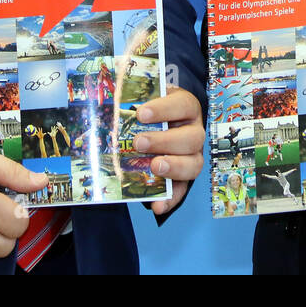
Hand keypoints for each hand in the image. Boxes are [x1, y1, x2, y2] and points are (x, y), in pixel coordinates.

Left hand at [134, 86, 204, 213]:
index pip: (183, 105)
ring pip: (193, 164)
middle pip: (191, 138)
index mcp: (186, 108)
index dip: (164, 109)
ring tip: (153, 167)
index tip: (141, 114)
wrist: (155, 124)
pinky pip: (182, 190)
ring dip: (173, 167)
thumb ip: (134, 103)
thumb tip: (112, 107)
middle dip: (165, 141)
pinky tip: (157, 206)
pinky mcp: (183, 177)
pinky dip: (170, 199)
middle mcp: (193, 132)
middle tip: (139, 143)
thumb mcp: (146, 101)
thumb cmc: (150, 110)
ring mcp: (192, 156)